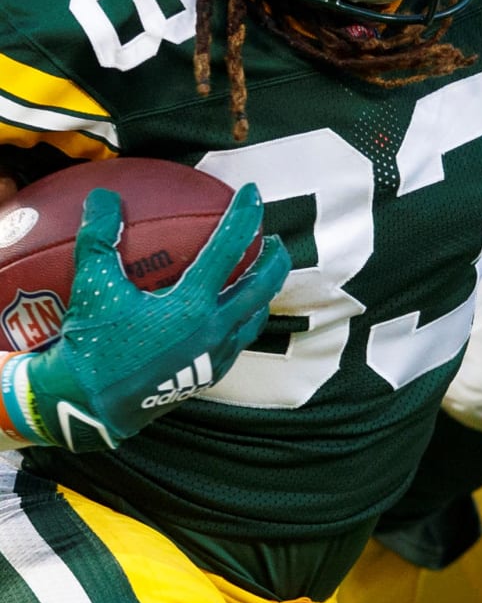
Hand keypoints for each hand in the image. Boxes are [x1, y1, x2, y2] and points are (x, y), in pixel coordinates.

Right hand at [4, 183, 288, 451]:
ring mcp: (215, 354)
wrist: (87, 408)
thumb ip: (99, 238)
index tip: (254, 194)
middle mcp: (213, 328)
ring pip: (255, 316)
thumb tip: (104, 196)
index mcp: (191, 304)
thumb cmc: (90, 347)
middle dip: (274, 258)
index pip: (229, 248)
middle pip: (262, 285)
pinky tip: (232, 312)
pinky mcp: (209, 375)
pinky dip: (244, 318)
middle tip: (273, 238)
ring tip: (260, 273)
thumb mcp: (91, 288)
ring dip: (264, 290)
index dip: (244, 217)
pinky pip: (239, 340)